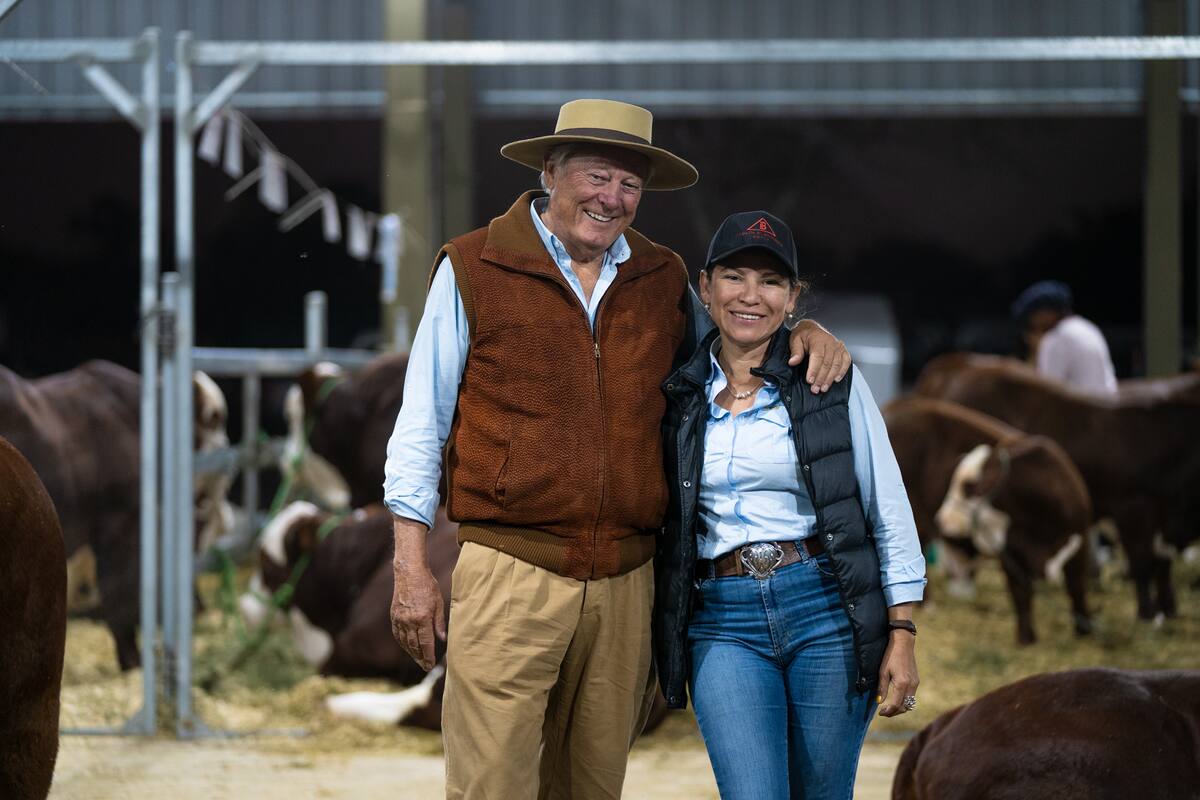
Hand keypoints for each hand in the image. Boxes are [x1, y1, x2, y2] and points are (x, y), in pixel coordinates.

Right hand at [390, 517, 445, 671]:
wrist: (409, 573)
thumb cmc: (427, 586)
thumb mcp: (438, 603)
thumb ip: (439, 622)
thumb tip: (442, 638)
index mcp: (422, 618)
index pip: (426, 643)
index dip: (428, 656)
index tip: (430, 665)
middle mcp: (409, 621)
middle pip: (414, 646)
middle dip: (420, 658)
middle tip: (425, 666)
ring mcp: (399, 619)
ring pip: (405, 642)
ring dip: (411, 653)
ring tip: (418, 659)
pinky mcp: (394, 616)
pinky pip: (398, 634)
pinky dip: (403, 643)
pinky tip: (408, 647)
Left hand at [786, 319, 850, 392]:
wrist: (811, 328)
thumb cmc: (803, 335)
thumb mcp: (795, 340)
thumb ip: (795, 351)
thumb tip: (792, 362)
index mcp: (818, 339)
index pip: (818, 357)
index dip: (814, 370)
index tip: (809, 381)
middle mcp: (830, 342)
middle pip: (827, 363)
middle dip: (821, 378)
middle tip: (815, 389)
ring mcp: (838, 346)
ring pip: (836, 365)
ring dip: (830, 378)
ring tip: (823, 388)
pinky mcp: (843, 350)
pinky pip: (846, 361)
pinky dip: (842, 371)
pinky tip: (836, 379)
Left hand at [876, 631, 918, 717]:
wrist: (903, 643)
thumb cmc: (890, 656)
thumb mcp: (883, 671)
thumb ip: (882, 688)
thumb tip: (879, 702)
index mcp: (902, 683)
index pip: (896, 704)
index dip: (888, 711)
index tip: (880, 713)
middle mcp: (911, 685)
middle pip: (905, 707)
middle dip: (894, 712)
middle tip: (884, 712)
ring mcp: (916, 683)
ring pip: (910, 703)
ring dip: (900, 708)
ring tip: (889, 708)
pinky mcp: (916, 681)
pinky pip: (911, 696)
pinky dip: (904, 701)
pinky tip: (896, 699)